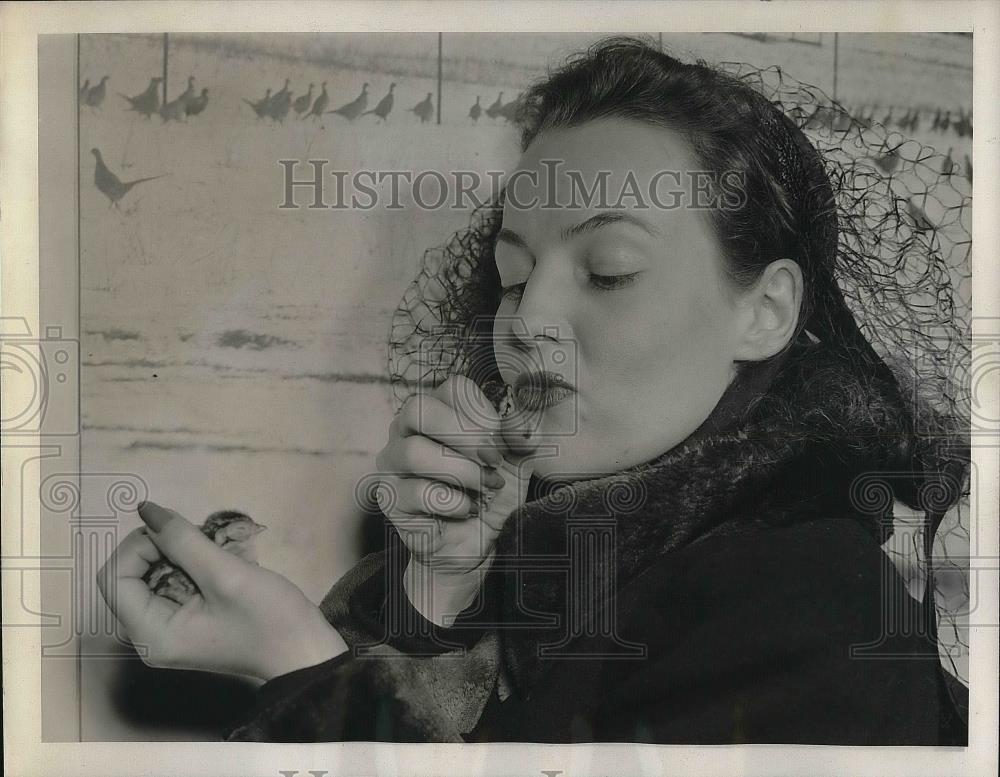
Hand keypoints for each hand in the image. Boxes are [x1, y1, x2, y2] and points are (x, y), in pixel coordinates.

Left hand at [97, 501, 347, 680]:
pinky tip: (221, 567)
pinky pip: (172, 585)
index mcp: (151, 633)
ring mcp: (168, 631)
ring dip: (181, 555)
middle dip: (163, 549)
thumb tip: (147, 509)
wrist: (305, 652)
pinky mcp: (186, 624)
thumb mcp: (226, 575)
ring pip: (153, 576)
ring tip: (217, 555)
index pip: (113, 578)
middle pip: (130, 576)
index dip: (138, 547)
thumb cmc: (269, 619)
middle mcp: (149, 636)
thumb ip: (183, 541)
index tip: (179, 536)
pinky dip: (192, 567)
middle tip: (204, 544)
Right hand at [374, 375, 539, 580]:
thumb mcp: (516, 462)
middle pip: (418, 408)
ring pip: (414, 452)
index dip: (483, 413)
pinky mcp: (390, 498)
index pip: (453, 389)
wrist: (478, 543)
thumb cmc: (492, 494)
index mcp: (438, 411)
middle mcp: (406, 430)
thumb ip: (521, 437)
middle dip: (464, 435)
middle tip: (494, 462)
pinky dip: (453, 502)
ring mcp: (392, 463)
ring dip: (462, 472)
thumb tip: (520, 426)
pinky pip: (417, 492)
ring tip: (485, 489)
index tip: (503, 443)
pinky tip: (467, 509)